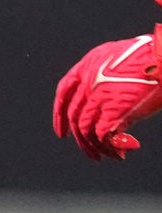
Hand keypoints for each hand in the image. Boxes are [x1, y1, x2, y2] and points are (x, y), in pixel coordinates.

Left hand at [53, 18, 161, 160]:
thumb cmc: (152, 57)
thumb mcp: (120, 60)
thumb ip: (108, 77)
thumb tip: (111, 105)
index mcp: (87, 65)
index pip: (64, 93)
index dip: (60, 115)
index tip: (62, 134)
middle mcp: (88, 81)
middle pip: (76, 117)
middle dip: (83, 140)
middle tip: (93, 154)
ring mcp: (98, 96)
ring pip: (86, 130)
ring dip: (97, 147)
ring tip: (111, 156)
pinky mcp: (114, 110)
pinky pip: (102, 135)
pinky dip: (110, 146)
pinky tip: (122, 152)